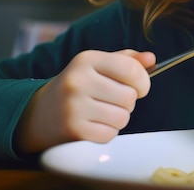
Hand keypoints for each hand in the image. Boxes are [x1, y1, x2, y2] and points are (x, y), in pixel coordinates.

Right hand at [14, 49, 154, 154]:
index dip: (143, 81)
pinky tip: (94, 124)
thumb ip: (128, 60)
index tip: (139, 87)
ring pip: (122, 118)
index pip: (132, 70)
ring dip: (119, 118)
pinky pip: (110, 134)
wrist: (41, 112)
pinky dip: (107, 132)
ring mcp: (73, 106)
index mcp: (87, 59)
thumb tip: (152, 59)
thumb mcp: (99, 65)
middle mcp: (78, 81)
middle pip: (130, 97)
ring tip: (103, 112)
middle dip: (128, 101)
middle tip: (112, 100)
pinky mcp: (73, 130)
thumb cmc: (80, 85)